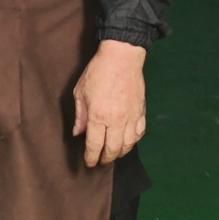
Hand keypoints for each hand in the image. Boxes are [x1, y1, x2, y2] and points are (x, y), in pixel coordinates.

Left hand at [72, 39, 146, 167]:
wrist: (122, 56)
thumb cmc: (98, 71)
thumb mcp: (81, 92)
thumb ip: (80, 115)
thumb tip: (77, 133)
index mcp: (98, 115)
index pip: (94, 145)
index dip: (91, 157)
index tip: (89, 163)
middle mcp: (116, 120)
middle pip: (112, 149)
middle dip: (105, 159)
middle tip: (100, 161)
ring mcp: (131, 117)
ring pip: (128, 144)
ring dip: (120, 153)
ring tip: (113, 154)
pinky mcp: (141, 111)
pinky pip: (139, 133)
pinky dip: (133, 141)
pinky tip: (127, 142)